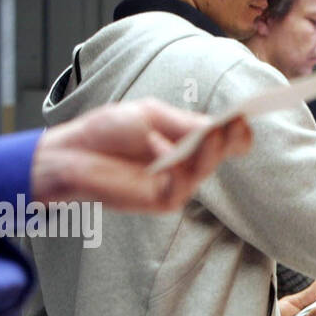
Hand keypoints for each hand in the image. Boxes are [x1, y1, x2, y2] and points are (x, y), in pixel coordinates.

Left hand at [31, 99, 251, 211]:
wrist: (71, 153)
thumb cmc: (107, 133)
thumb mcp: (150, 116)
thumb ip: (184, 122)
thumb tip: (221, 125)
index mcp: (189, 141)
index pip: (226, 139)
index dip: (238, 130)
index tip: (245, 115)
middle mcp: (189, 164)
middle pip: (221, 152)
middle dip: (229, 137)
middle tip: (235, 122)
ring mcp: (178, 184)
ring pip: (204, 167)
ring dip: (210, 149)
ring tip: (214, 130)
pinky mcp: (162, 200)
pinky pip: (181, 184)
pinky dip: (177, 164)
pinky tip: (162, 146)